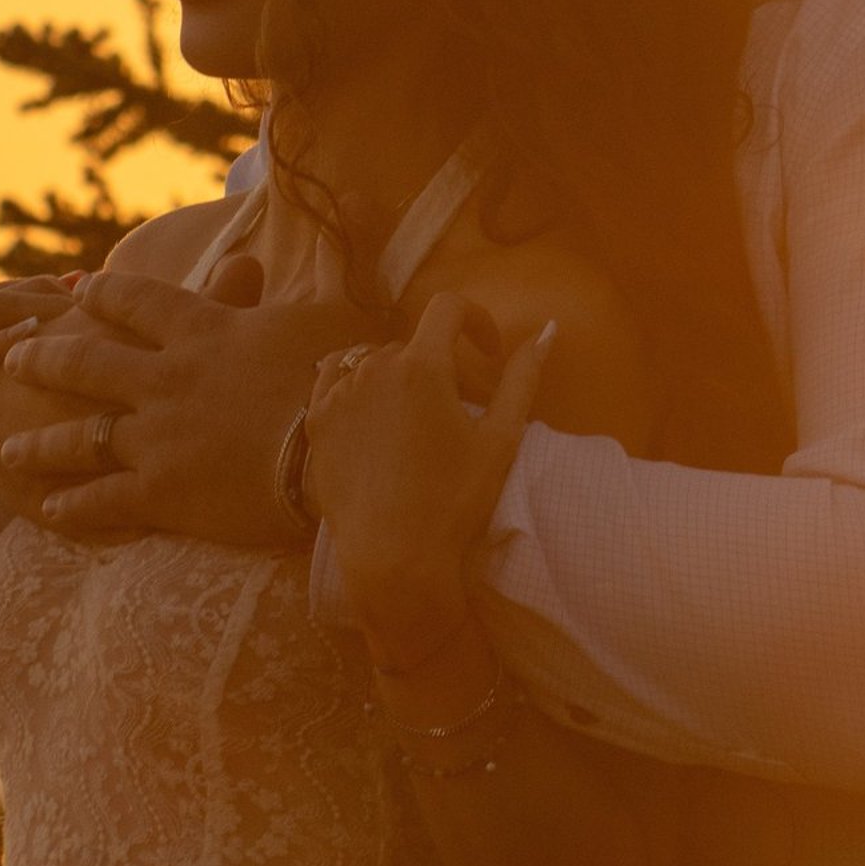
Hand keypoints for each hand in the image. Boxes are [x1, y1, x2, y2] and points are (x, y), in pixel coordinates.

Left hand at [0, 269, 377, 547]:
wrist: (345, 447)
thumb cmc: (350, 374)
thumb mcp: (344, 307)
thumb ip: (339, 265)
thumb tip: (371, 199)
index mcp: (206, 332)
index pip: (141, 303)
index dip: (107, 296)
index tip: (80, 290)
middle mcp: (167, 379)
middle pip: (88, 364)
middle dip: (46, 359)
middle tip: (13, 357)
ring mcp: (158, 438)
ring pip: (80, 437)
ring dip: (41, 441)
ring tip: (7, 444)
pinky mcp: (164, 493)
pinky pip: (103, 500)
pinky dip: (73, 505)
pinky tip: (49, 509)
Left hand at [304, 295, 552, 658]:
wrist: (392, 556)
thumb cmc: (454, 500)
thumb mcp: (501, 438)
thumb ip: (522, 377)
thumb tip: (547, 330)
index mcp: (421, 365)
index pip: (449, 308)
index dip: (476, 321)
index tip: (489, 354)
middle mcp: (373, 367)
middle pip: (416, 345)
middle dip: (444, 365)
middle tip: (463, 410)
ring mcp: (338, 393)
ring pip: (376, 362)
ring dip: (402, 378)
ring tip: (419, 424)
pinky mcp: (317, 421)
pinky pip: (336, 381)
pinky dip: (360, 389)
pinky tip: (377, 423)